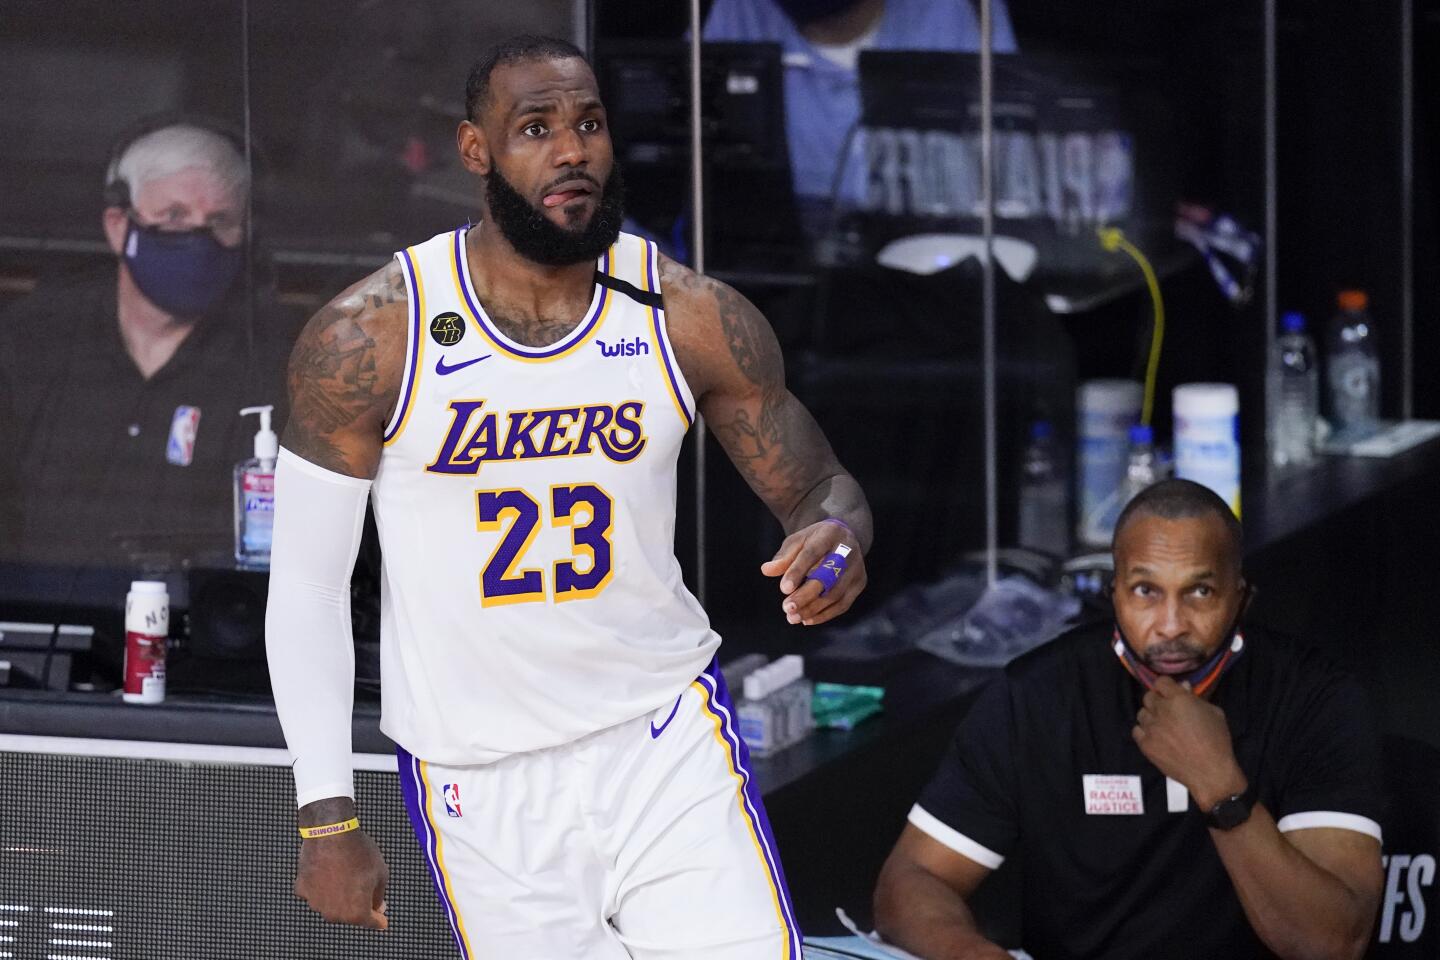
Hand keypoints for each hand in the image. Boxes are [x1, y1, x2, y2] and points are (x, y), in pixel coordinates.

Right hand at [295, 829, 389, 929]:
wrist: (332, 833)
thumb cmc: (358, 852)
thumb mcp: (381, 873)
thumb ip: (379, 895)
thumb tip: (377, 906)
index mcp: (356, 913)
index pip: (371, 922)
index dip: (379, 920)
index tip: (381, 921)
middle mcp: (333, 914)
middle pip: (350, 915)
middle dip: (358, 904)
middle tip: (363, 887)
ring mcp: (315, 903)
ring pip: (331, 904)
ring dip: (338, 895)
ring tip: (345, 872)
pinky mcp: (302, 890)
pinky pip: (315, 892)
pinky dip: (321, 886)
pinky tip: (327, 871)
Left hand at [760, 519, 866, 625]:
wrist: (845, 538)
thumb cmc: (816, 540)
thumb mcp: (798, 541)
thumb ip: (783, 556)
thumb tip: (767, 570)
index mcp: (829, 534)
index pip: (813, 553)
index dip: (798, 571)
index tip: (784, 589)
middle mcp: (848, 551)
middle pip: (827, 577)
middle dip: (806, 595)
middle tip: (787, 607)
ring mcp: (857, 568)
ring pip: (836, 594)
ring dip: (813, 609)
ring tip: (792, 617)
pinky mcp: (860, 583)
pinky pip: (843, 604)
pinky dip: (824, 615)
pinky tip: (807, 619)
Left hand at [1132, 676, 1246, 809]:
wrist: (1210, 771)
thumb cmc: (1217, 740)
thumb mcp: (1214, 713)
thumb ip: (1195, 698)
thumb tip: (1183, 687)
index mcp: (1178, 699)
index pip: (1161, 682)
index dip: (1166, 687)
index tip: (1171, 693)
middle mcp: (1160, 710)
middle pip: (1148, 696)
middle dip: (1158, 700)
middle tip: (1168, 711)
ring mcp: (1151, 727)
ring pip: (1142, 713)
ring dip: (1151, 716)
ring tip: (1163, 726)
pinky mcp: (1145, 744)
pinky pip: (1137, 731)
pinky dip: (1144, 731)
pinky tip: (1155, 736)